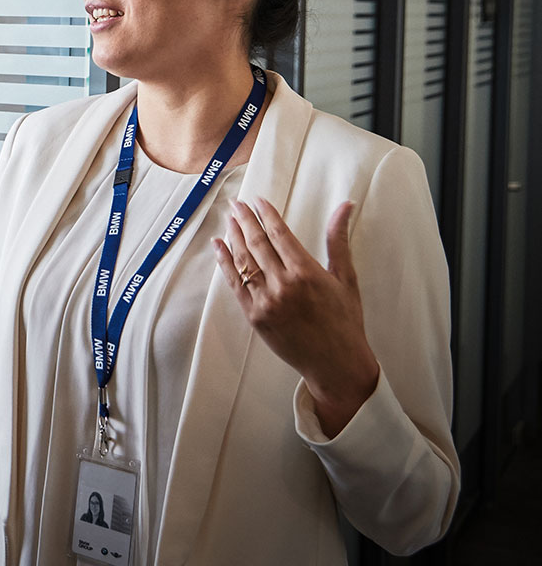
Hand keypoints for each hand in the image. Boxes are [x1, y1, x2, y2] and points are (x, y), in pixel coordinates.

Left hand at [212, 196, 379, 437]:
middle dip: (244, 220)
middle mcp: (283, 284)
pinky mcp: (254, 316)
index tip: (258, 200)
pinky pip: (234, 283)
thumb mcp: (345, 278)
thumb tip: (346, 204)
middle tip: (237, 203)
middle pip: (257, 243)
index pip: (279, 233)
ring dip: (233, 236)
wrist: (337, 364)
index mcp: (306, 272)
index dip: (266, 214)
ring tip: (229, 219)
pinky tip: (219, 246)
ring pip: (243, 260)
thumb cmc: (345, 320)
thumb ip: (338, 239)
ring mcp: (266, 301)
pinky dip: (224, 262)